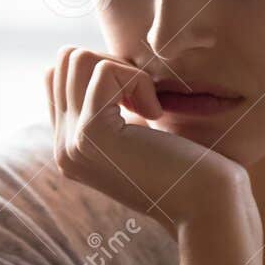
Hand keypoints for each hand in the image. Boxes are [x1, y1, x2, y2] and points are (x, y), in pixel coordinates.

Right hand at [45, 46, 255, 239]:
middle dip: (113, 63)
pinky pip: (103, 71)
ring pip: (76, 58)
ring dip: (124, 71)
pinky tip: (156, 114)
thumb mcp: (140, 134)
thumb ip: (112, 109)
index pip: (57, 77)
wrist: (206, 206)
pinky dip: (138, 81)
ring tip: (149, 107)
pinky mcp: (91, 134)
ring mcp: (70, 143)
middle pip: (64, 61)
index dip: (104, 70)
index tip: (138, 99)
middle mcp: (62, 147)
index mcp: (71, 147)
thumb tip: (97, 62)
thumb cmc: (189, 168)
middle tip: (146, 98)